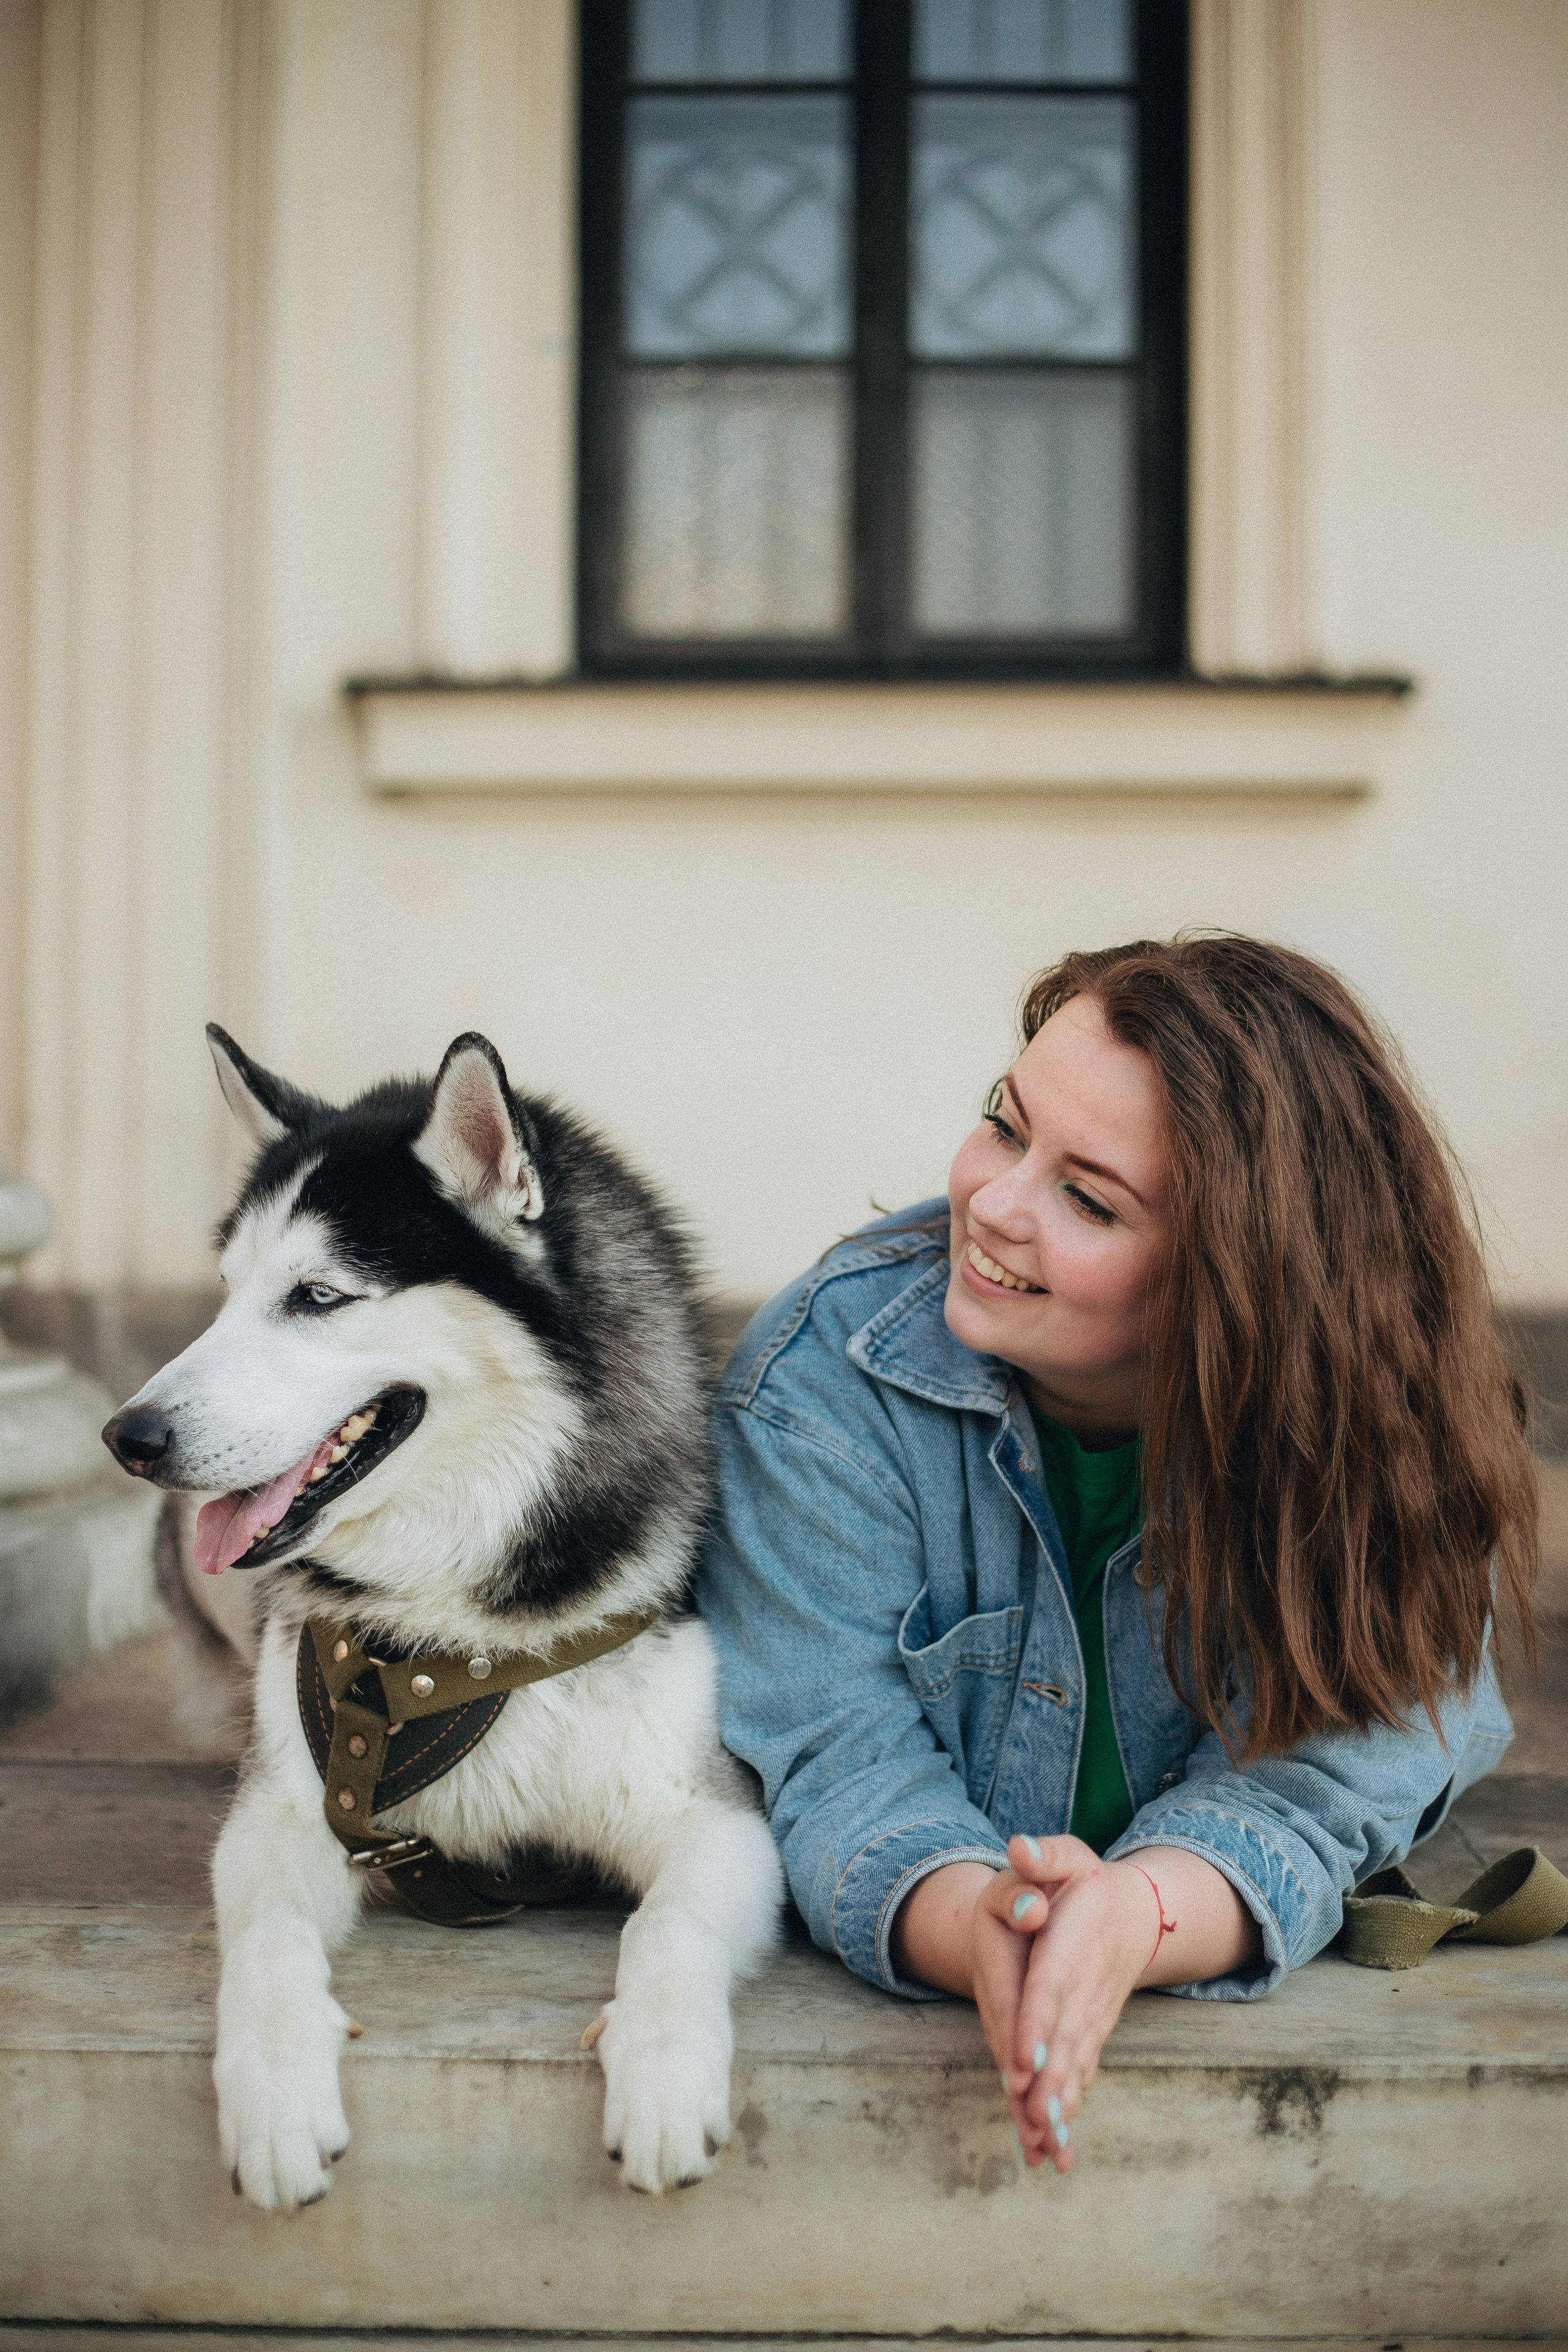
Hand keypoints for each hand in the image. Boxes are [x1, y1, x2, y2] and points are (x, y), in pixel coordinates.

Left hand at [971, 1834, 1154, 2172]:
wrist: (1130, 1913)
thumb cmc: (1085, 1882)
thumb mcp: (1065, 1856)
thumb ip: (1042, 1854)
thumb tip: (1018, 1850)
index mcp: (1073, 1946)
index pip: (1052, 1987)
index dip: (1038, 2024)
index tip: (1022, 2062)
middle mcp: (1085, 1989)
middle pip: (1063, 2041)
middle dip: (1047, 2085)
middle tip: (1031, 2126)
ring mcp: (1091, 2018)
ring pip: (1073, 2068)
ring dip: (1058, 2109)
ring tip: (1043, 2151)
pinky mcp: (1090, 2036)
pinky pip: (1079, 2076)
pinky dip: (1068, 2111)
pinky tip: (1055, 2149)